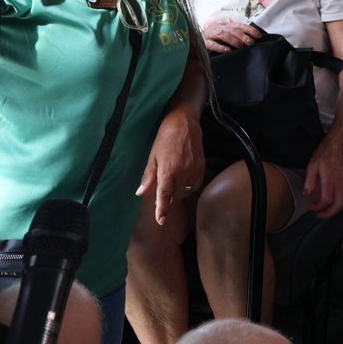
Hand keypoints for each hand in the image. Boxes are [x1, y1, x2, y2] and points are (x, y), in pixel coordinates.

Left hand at [135, 107, 204, 225]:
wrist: (184, 122)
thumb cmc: (164, 138)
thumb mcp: (152, 156)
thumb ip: (148, 176)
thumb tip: (140, 193)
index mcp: (167, 170)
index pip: (164, 194)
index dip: (162, 209)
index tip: (161, 221)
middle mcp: (182, 171)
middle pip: (176, 195)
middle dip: (169, 200)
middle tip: (162, 198)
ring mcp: (194, 169)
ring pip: (186, 190)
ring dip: (179, 192)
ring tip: (173, 186)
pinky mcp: (202, 166)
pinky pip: (196, 183)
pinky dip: (189, 185)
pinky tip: (184, 179)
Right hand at [202, 19, 264, 53]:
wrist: (192, 40)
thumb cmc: (211, 39)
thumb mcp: (223, 36)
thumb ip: (235, 36)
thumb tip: (250, 41)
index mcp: (225, 26)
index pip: (240, 26)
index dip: (250, 30)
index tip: (259, 35)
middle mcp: (218, 28)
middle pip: (233, 30)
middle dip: (243, 35)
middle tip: (251, 42)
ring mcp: (210, 35)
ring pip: (223, 34)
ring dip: (234, 40)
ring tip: (241, 46)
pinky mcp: (203, 43)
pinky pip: (212, 44)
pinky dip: (220, 47)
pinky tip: (227, 51)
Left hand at [302, 141, 342, 218]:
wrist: (337, 145)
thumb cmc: (325, 153)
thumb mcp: (312, 165)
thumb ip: (310, 181)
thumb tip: (307, 193)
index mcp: (330, 179)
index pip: (326, 200)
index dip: (318, 207)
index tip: (311, 206)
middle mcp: (339, 183)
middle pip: (338, 205)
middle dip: (328, 214)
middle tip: (319, 215)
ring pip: (341, 201)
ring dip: (332, 208)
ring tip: (322, 209)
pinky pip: (341, 195)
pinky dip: (334, 201)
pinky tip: (327, 198)